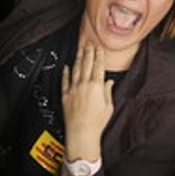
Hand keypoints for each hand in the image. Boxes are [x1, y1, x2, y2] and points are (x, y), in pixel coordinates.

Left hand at [61, 43, 113, 164]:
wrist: (82, 133)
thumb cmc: (97, 122)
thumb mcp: (108, 107)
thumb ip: (108, 92)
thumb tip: (109, 82)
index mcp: (97, 86)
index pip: (98, 66)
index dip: (99, 56)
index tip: (99, 48)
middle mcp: (84, 84)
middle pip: (86, 64)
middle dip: (88, 52)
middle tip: (89, 42)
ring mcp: (73, 89)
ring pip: (75, 69)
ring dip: (78, 57)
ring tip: (80, 49)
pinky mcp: (65, 95)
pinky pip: (65, 81)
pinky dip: (65, 72)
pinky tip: (66, 67)